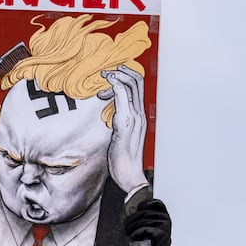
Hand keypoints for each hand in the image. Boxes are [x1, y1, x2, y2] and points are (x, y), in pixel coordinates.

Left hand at [99, 65, 147, 192]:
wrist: (129, 175)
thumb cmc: (124, 160)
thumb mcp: (120, 135)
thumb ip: (119, 122)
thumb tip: (113, 114)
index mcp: (139, 117)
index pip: (138, 89)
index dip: (127, 77)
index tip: (113, 76)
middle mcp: (139, 115)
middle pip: (138, 83)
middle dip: (124, 71)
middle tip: (109, 70)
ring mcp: (135, 118)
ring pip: (132, 86)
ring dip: (119, 75)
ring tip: (106, 74)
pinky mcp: (126, 123)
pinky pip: (124, 98)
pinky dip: (117, 86)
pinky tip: (109, 82)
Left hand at [125, 199, 176, 245]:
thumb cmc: (151, 240)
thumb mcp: (150, 226)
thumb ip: (144, 218)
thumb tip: (130, 211)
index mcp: (164, 215)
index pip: (157, 203)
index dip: (147, 203)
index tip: (138, 207)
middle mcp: (166, 219)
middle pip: (145, 213)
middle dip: (132, 218)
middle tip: (125, 225)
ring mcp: (165, 227)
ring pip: (144, 221)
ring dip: (132, 226)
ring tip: (127, 232)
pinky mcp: (161, 234)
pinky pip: (146, 229)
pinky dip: (137, 232)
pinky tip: (133, 236)